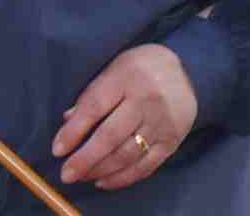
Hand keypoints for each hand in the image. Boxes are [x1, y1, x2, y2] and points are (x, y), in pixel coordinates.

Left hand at [55, 44, 196, 191]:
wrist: (192, 69)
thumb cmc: (142, 71)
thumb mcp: (115, 70)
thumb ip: (92, 96)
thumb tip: (67, 122)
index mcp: (128, 77)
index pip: (95, 107)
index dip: (73, 131)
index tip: (57, 150)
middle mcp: (148, 99)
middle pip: (110, 136)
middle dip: (84, 159)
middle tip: (66, 174)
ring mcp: (162, 121)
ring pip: (126, 154)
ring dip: (100, 170)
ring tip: (83, 176)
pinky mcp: (173, 138)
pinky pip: (146, 164)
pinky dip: (123, 177)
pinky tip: (104, 180)